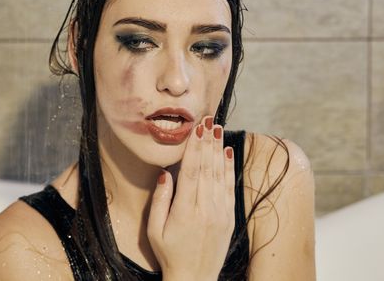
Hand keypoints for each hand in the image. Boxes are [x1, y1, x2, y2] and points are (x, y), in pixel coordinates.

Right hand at [147, 116, 235, 280]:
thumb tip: (165, 173)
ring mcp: (220, 212)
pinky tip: (227, 152)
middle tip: (208, 119)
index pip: (191, 170)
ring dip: (218, 149)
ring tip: (218, 128)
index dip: (195, 147)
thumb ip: (159, 200)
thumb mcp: (154, 231)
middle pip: (207, 167)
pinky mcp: (228, 217)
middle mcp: (205, 208)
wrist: (195, 279)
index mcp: (185, 210)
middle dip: (207, 141)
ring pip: (220, 173)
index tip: (196, 128)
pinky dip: (228, 168)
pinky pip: (229, 187)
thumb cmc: (169, 254)